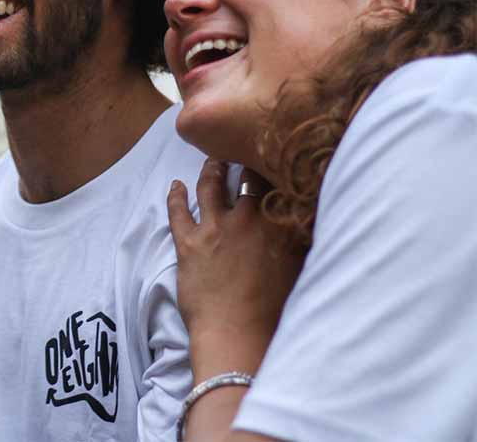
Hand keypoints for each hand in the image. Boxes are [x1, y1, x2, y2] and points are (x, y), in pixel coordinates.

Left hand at [167, 159, 304, 378]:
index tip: (272, 153)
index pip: (278, 182)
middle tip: (242, 149)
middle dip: (244, 159)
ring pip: (210, 186)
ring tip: (212, 161)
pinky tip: (175, 185)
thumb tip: (307, 220)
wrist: (238, 334)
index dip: (274, 165)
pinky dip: (175, 195)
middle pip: (246, 177)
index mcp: (279, 225)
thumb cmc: (274, 311)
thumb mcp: (300, 270)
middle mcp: (248, 219)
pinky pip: (178, 210)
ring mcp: (216, 228)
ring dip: (211, 170)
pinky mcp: (189, 242)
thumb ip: (300, 241)